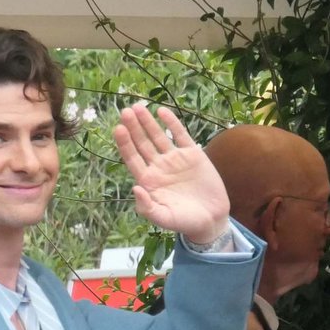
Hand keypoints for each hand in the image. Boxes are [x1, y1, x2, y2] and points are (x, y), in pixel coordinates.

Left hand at [114, 104, 229, 242]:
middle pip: (142, 143)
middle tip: (125, 112)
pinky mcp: (192, 154)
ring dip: (148, 122)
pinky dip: (171, 123)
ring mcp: (175, 159)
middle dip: (133, 128)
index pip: (132, 158)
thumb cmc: (184, 222)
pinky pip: (180, 135)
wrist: (211, 220)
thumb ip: (147, 207)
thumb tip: (135, 188)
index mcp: (148, 181)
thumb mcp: (164, 218)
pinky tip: (162, 112)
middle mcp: (159, 167)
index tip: (118, 129)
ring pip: (158, 136)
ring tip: (138, 107)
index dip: (125, 144)